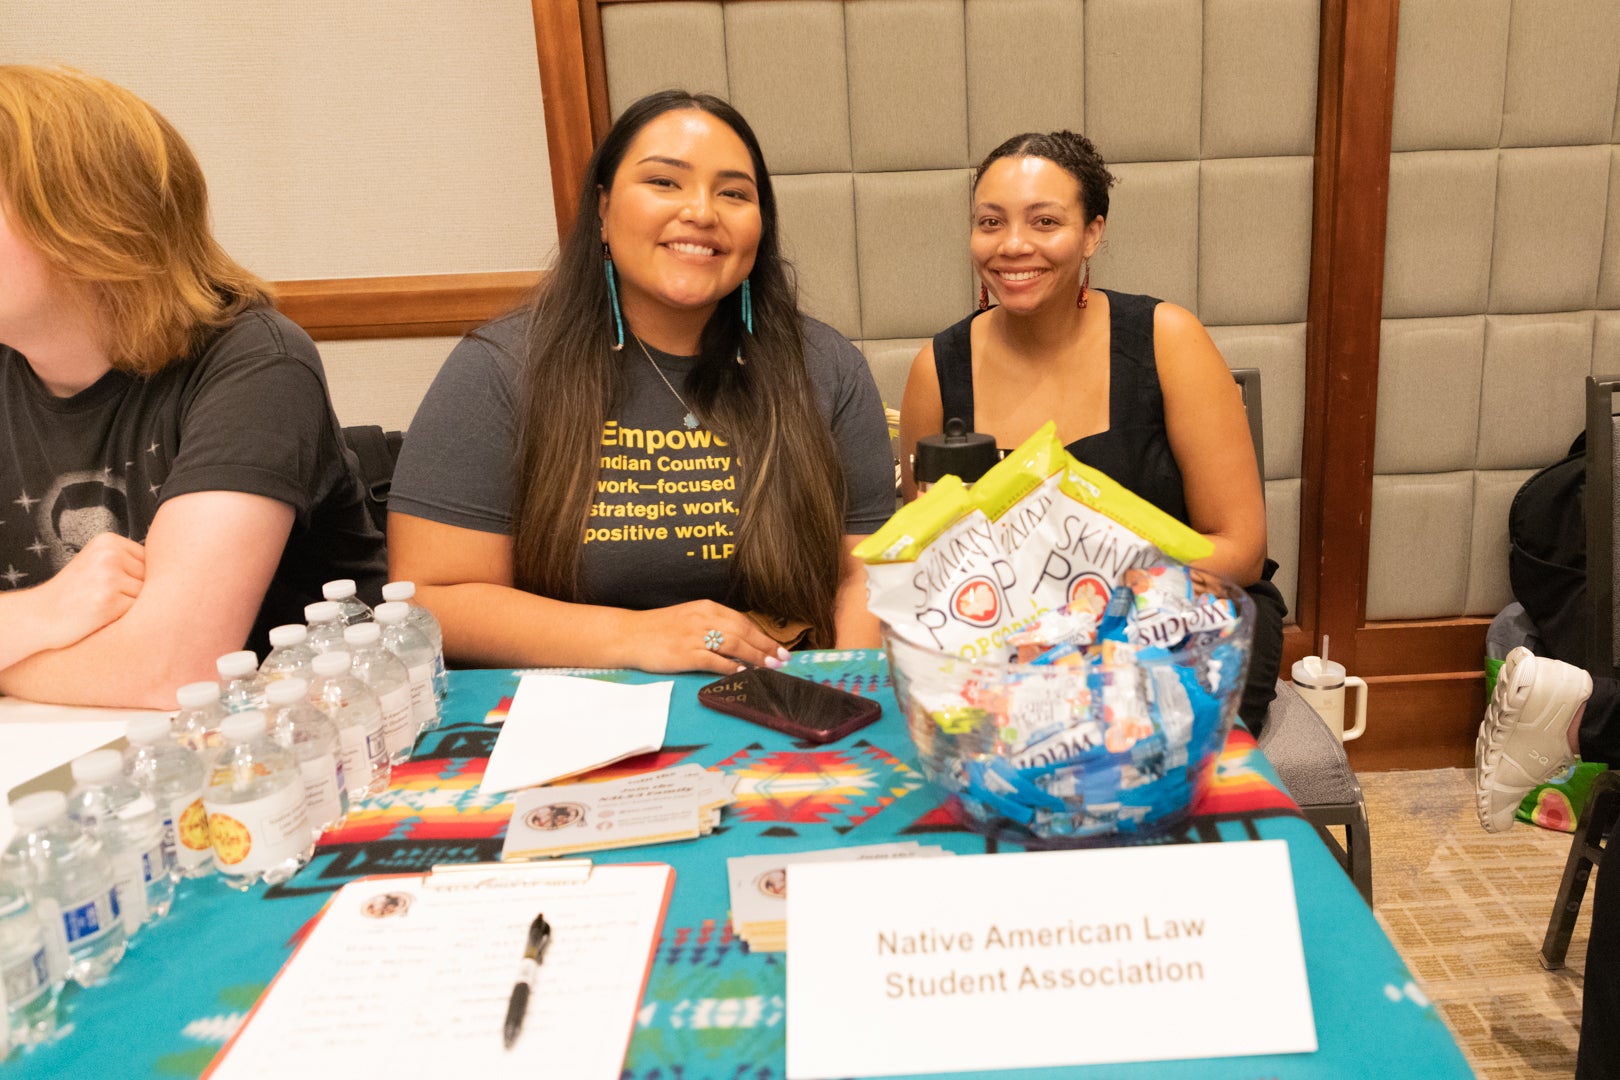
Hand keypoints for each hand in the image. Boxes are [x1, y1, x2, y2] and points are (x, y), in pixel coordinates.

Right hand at [32, 532, 145, 650]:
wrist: (38, 616)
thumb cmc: (74, 594)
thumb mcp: (96, 563)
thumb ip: (128, 561)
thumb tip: (179, 569)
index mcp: (108, 541)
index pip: (150, 559)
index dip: (141, 578)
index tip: (121, 587)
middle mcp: (109, 555)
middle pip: (152, 576)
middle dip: (139, 593)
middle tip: (112, 601)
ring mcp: (109, 577)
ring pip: (148, 595)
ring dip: (135, 607)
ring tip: (108, 609)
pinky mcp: (109, 602)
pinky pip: (139, 612)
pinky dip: (128, 620)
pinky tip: (106, 619)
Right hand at [621, 601, 791, 675]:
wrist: (630, 634)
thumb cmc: (659, 629)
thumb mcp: (689, 618)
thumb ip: (712, 625)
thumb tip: (739, 641)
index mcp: (706, 608)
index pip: (743, 621)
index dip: (763, 635)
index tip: (777, 647)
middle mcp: (704, 619)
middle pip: (744, 633)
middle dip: (766, 647)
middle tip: (782, 659)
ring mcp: (695, 636)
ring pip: (734, 645)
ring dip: (755, 657)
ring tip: (770, 667)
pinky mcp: (686, 654)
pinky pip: (715, 660)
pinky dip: (731, 666)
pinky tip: (743, 672)